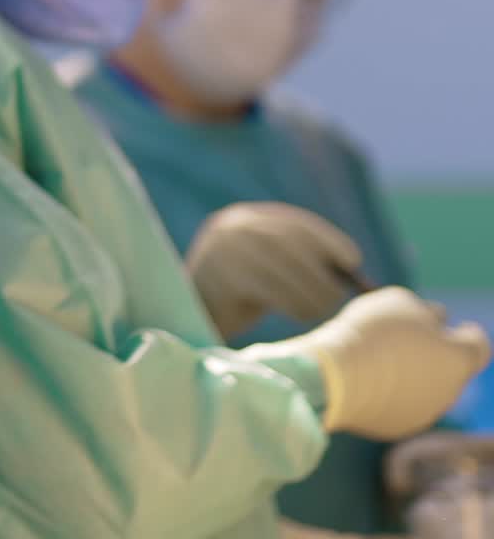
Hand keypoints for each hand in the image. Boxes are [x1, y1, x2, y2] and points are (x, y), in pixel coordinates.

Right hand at [187, 202, 364, 338]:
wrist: (186, 319)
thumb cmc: (236, 299)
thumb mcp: (264, 270)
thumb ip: (296, 262)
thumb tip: (350, 268)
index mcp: (241, 219)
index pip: (291, 223)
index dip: (326, 239)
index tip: (353, 260)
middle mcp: (230, 227)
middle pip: (288, 242)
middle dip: (320, 270)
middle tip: (338, 296)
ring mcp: (222, 249)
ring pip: (281, 266)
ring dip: (310, 291)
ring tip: (322, 310)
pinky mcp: (219, 276)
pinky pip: (267, 288)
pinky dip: (292, 302)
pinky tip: (301, 315)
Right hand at [263, 288, 489, 440]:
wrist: (337, 375)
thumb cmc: (373, 332)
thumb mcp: (400, 303)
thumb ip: (425, 312)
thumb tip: (435, 319)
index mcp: (458, 360)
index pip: (478, 347)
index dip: (468, 335)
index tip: (459, 327)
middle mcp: (450, 391)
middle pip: (448, 368)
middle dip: (433, 353)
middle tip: (404, 336)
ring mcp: (425, 412)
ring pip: (424, 388)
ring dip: (411, 372)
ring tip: (377, 355)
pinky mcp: (399, 426)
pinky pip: (400, 404)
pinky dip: (390, 391)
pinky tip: (365, 376)